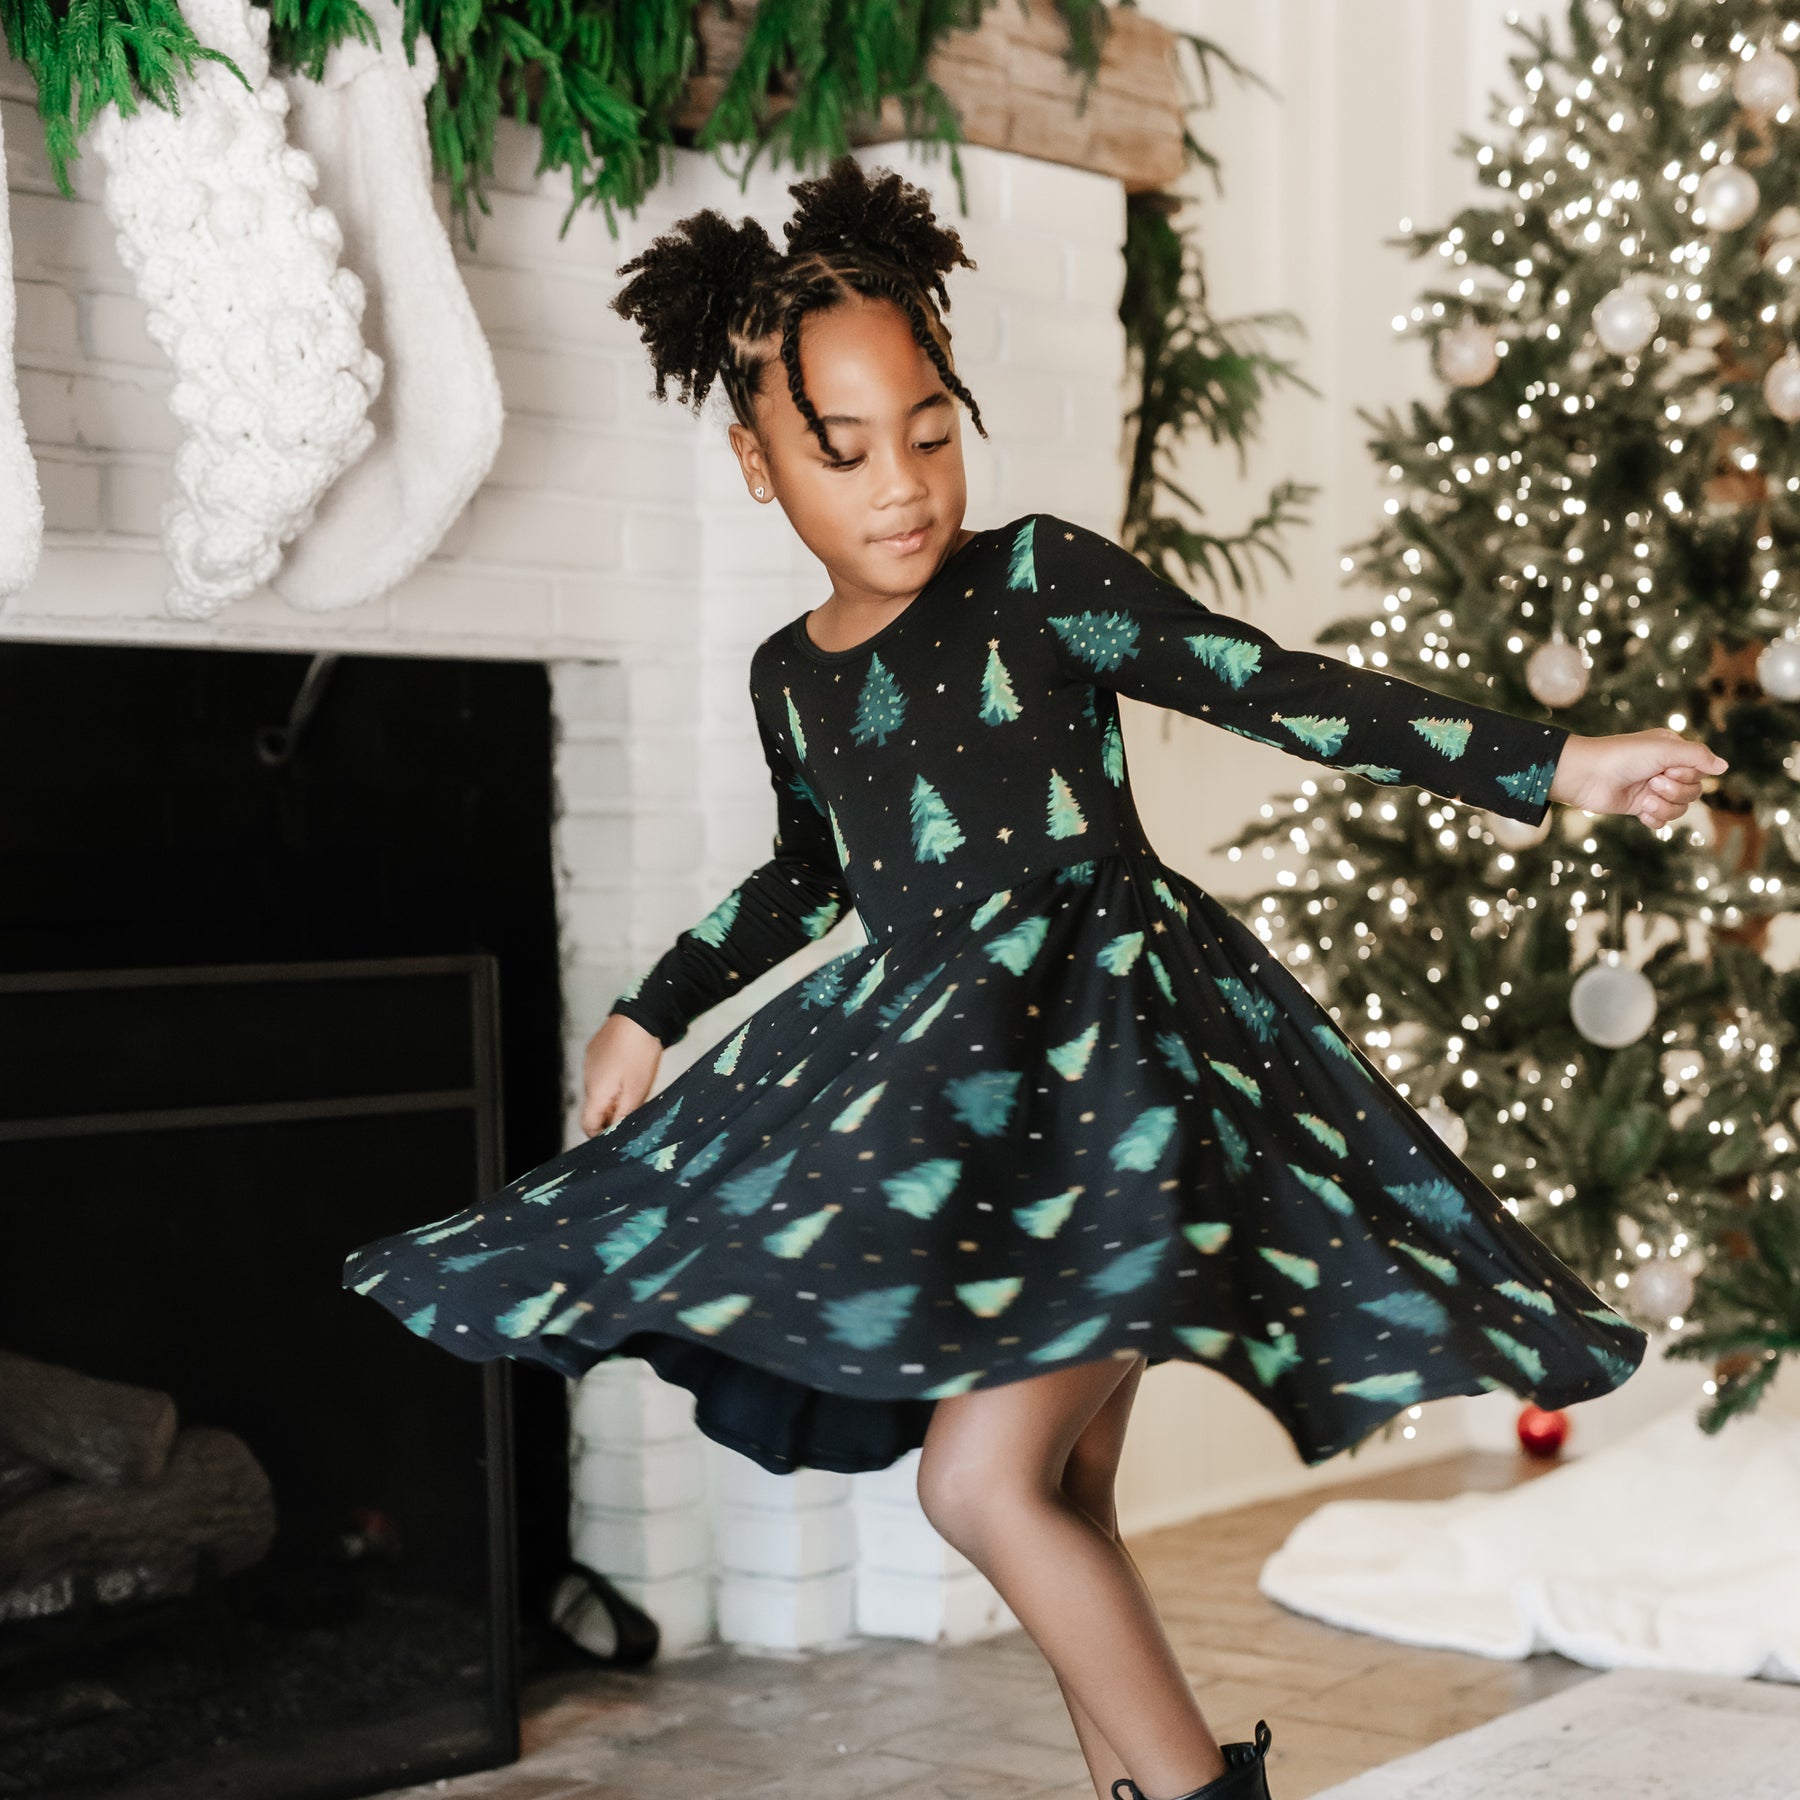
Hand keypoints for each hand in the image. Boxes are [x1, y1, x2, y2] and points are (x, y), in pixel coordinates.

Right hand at [580, 1013, 662, 1136]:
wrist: (640, 1017)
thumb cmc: (640, 1054)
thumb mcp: (637, 1091)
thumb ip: (623, 1115)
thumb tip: (614, 1136)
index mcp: (595, 1092)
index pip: (587, 1125)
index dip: (601, 1134)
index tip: (618, 1133)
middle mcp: (587, 1078)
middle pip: (595, 1107)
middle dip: (612, 1112)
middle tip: (635, 1106)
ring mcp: (590, 1062)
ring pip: (599, 1089)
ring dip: (614, 1094)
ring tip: (635, 1083)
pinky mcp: (595, 1050)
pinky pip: (601, 1072)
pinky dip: (613, 1076)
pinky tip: (630, 1067)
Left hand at [1547, 728, 1727, 827]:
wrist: (1586, 776)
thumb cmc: (1623, 756)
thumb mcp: (1664, 749)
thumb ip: (1697, 756)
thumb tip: (1724, 767)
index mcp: (1673, 751)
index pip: (1700, 771)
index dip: (1687, 775)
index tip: (1665, 768)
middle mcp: (1665, 769)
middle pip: (1694, 792)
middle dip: (1675, 791)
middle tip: (1652, 782)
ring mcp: (1652, 789)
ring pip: (1679, 809)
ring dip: (1664, 806)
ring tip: (1644, 798)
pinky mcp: (1639, 806)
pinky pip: (1661, 821)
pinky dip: (1654, 819)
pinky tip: (1640, 811)